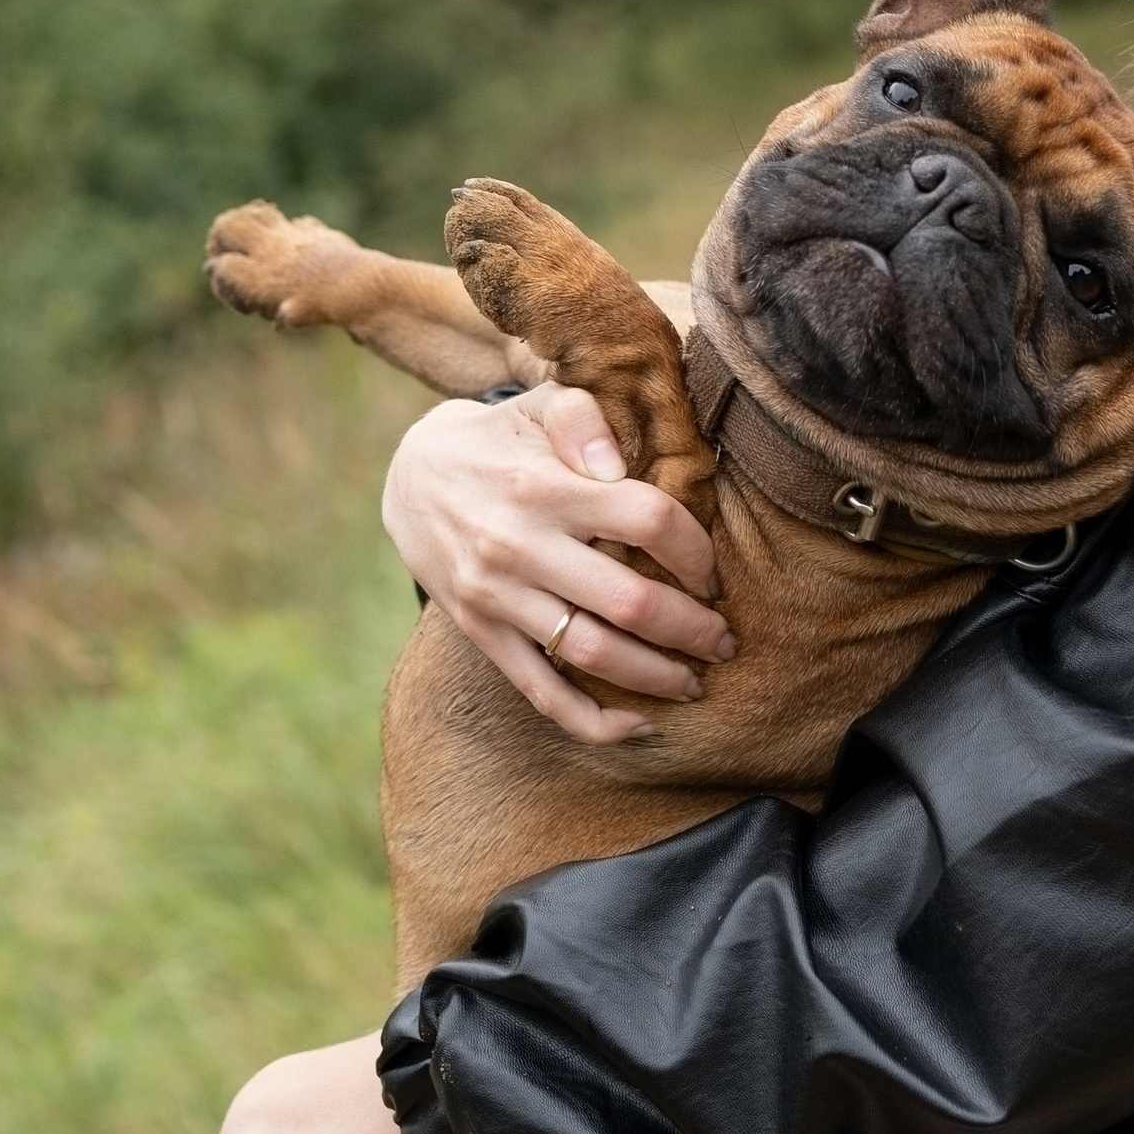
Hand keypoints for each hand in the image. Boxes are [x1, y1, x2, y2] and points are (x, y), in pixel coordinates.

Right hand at [381, 381, 734, 744]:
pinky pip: (540, 691)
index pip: (647, 520)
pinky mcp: (481, 632)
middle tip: (726, 641)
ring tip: (694, 683)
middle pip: (629, 601)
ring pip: (592, 653)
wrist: (408, 476)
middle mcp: (519, 545)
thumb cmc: (500, 440)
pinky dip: (592, 720)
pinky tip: (636, 726)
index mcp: (545, 487)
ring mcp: (497, 596)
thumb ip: (583, 419)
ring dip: (656, 676)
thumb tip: (617, 463)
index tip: (713, 572)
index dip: (696, 550)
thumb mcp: (538, 406)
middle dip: (693, 629)